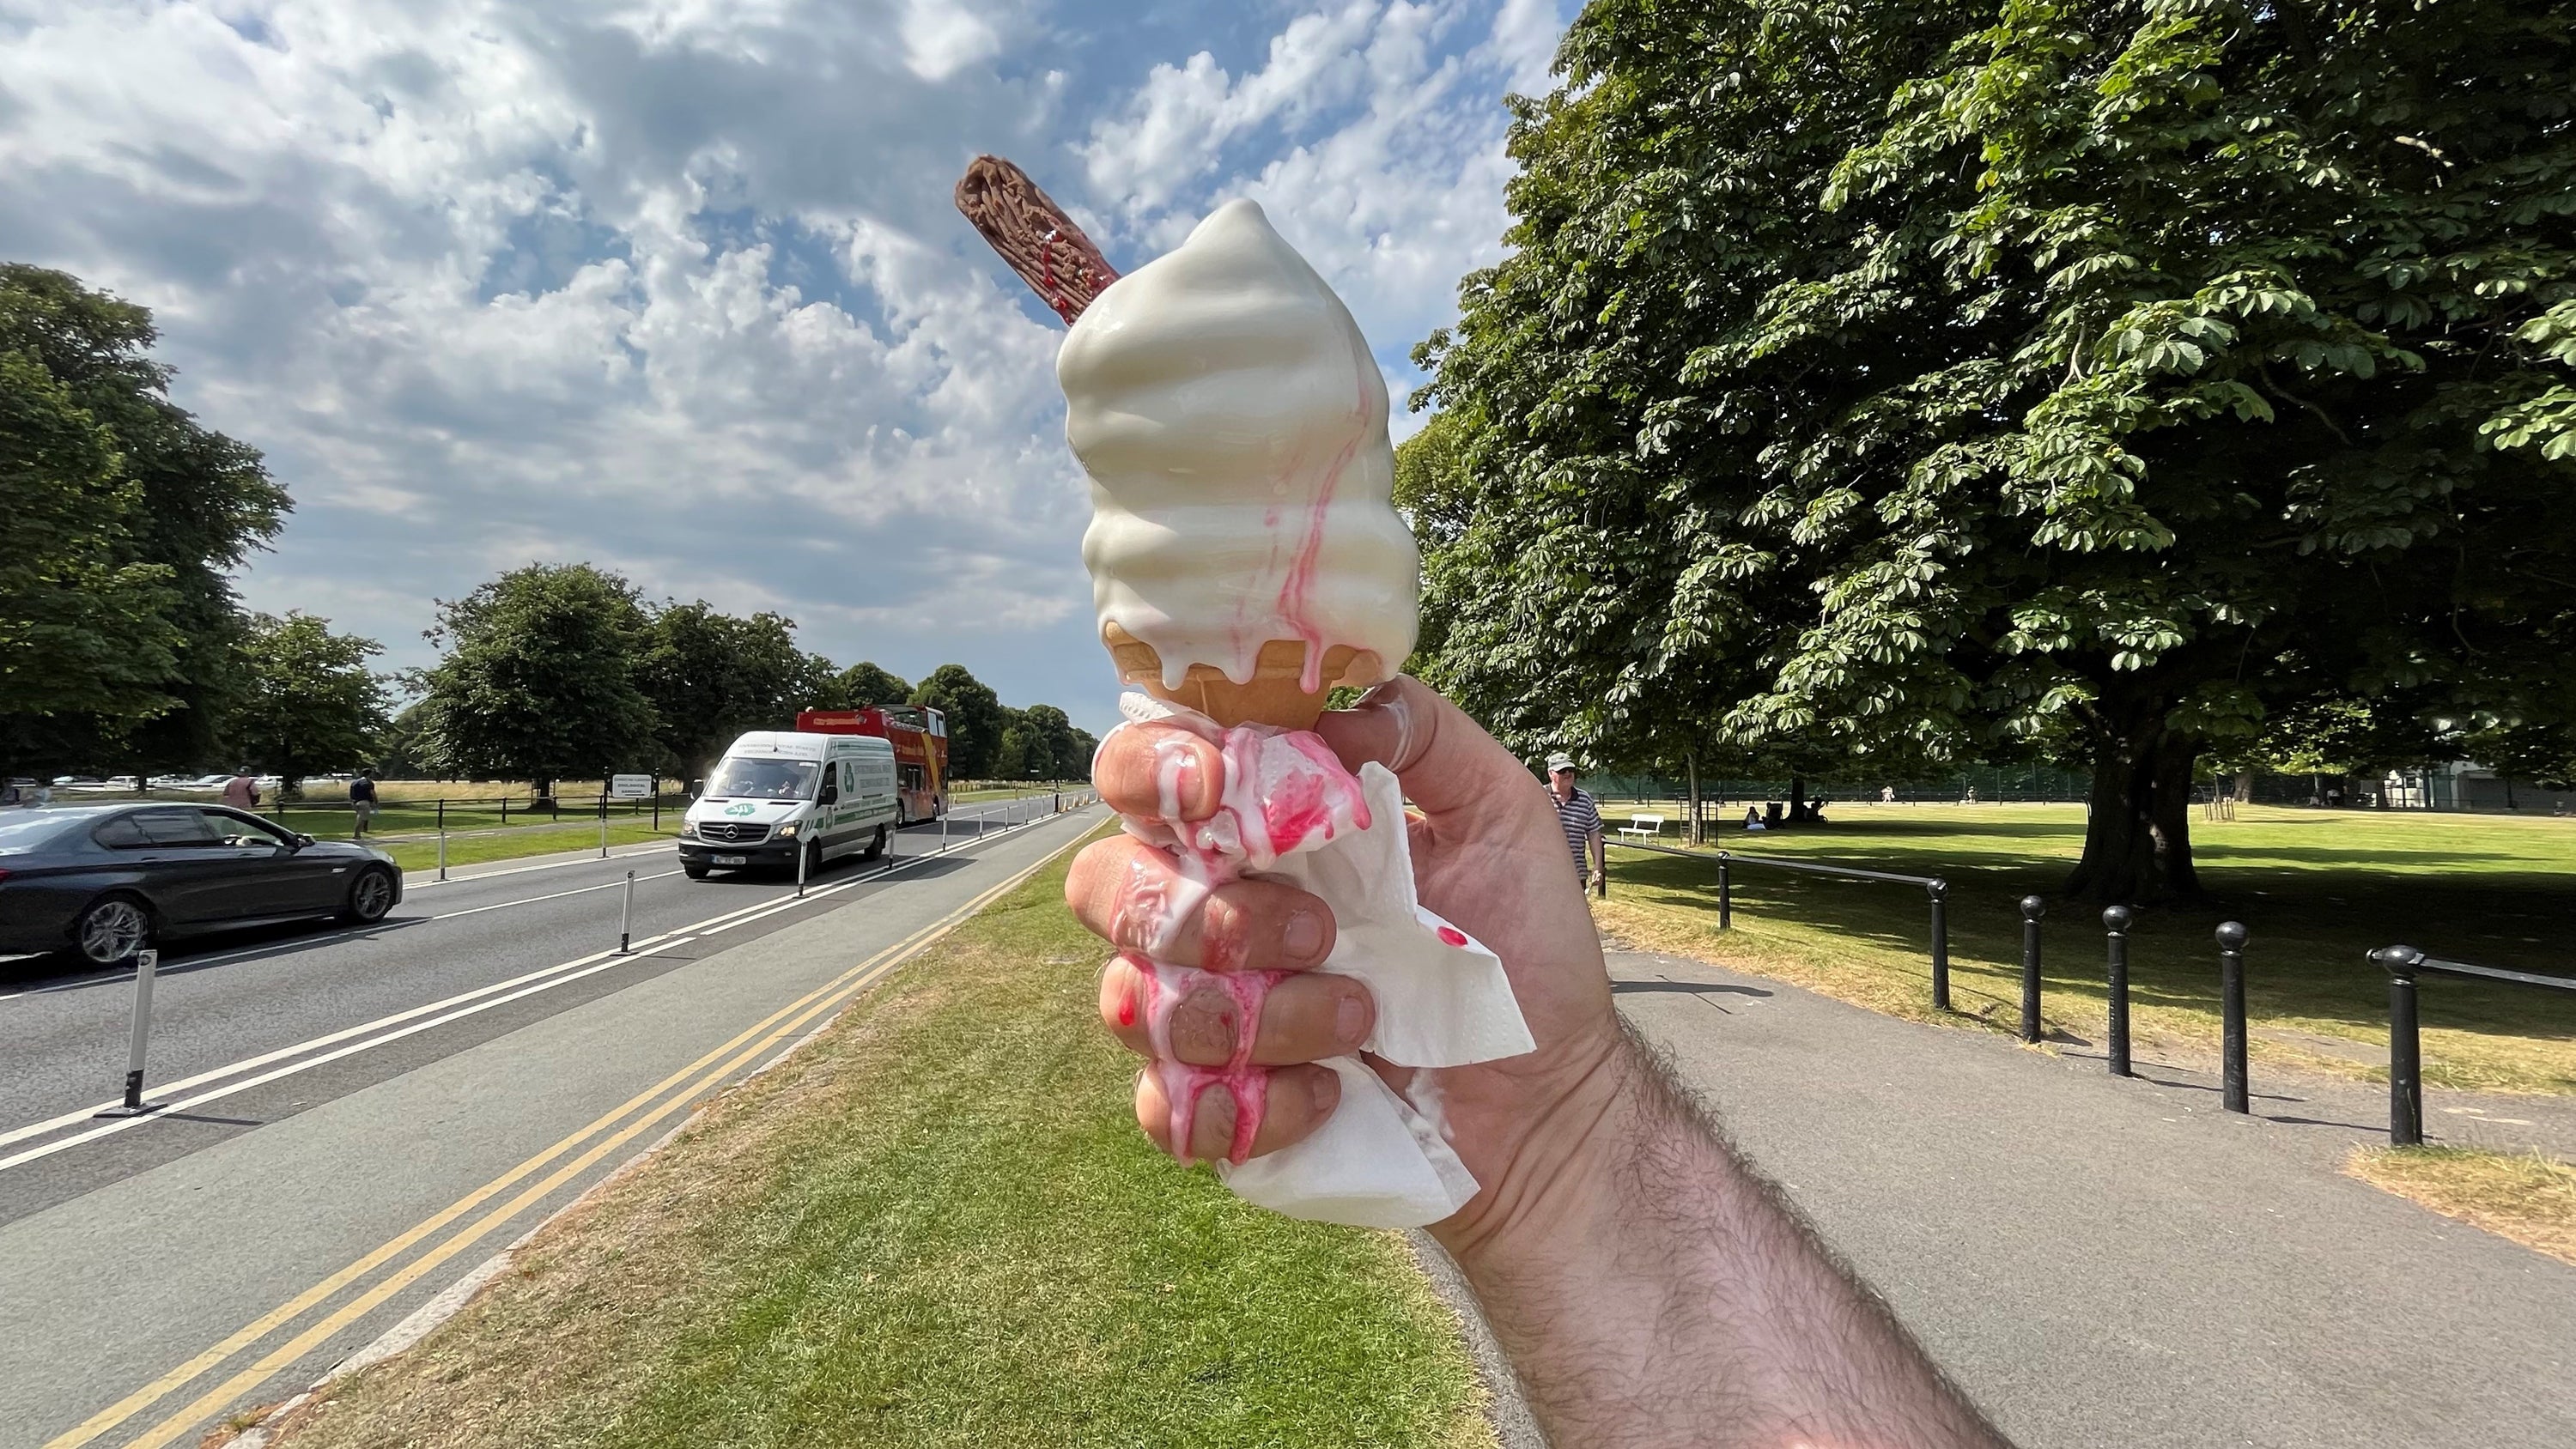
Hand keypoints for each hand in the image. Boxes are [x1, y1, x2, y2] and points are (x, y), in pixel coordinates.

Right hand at [1068, 678, 1624, 1254]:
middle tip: (1322, 933)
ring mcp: (1203, 1014)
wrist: (1549, 1093)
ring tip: (1364, 1018)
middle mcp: (1206, 913)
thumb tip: (1326, 710)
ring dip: (1266, 1015)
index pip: (1139, 775)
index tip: (1219, 788)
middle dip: (1207, 915)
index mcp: (1253, 830)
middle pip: (1102, 887)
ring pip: (1137, 1003)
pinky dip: (1254, 1105)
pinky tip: (1334, 1091)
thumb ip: (1421, 732)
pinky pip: (1171, 1109)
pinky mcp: (1217, 1109)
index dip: (1150, 770)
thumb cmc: (1520, 946)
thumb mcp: (1500, 813)